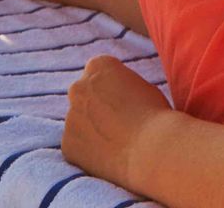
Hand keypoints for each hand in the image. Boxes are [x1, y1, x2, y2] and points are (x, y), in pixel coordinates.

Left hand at [62, 56, 173, 189]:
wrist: (153, 148)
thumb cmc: (156, 116)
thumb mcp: (141, 86)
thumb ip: (119, 87)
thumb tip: (113, 97)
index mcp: (98, 65)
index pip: (98, 74)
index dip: (112, 91)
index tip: (124, 105)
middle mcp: (78, 87)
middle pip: (83, 96)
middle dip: (95, 108)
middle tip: (117, 125)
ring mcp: (70, 116)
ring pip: (79, 124)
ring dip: (92, 131)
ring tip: (117, 144)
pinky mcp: (67, 143)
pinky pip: (76, 147)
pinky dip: (88, 153)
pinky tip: (109, 158)